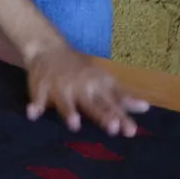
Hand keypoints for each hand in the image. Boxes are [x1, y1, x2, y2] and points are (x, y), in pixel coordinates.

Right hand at [24, 44, 148, 135]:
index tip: (131, 130)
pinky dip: (35, 105)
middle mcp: (82, 86)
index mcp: (98, 84)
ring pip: (66, 102)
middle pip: (94, 104)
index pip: (113, 102)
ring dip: (70, 112)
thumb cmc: (80, 70)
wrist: (48, 48)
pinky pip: (38, 98)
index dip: (122, 116)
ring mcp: (60, 86)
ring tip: (74, 125)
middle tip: (113, 128)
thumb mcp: (103, 80)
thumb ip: (122, 96)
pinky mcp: (41, 87)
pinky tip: (33, 114)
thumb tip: (146, 108)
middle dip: (103, 115)